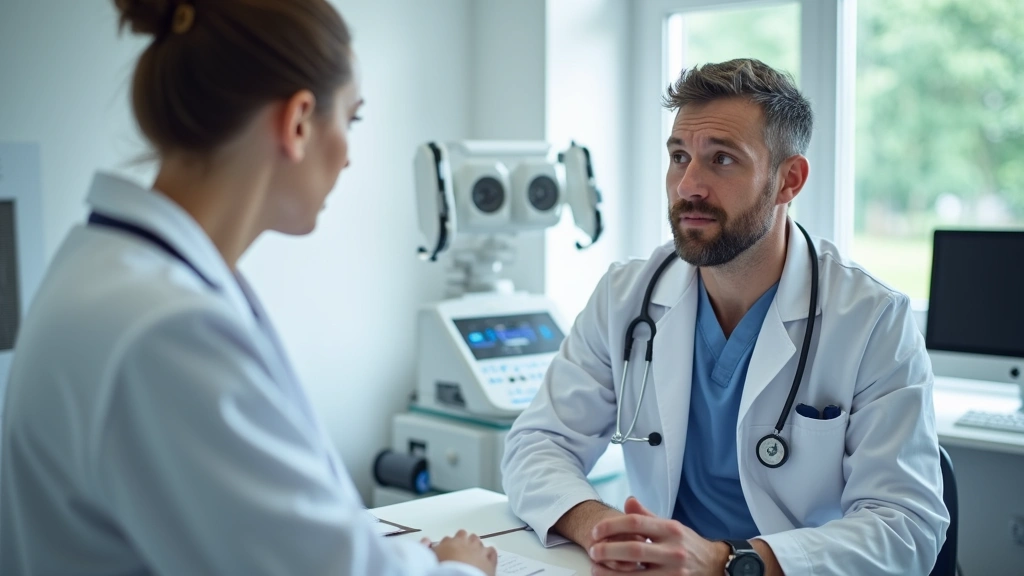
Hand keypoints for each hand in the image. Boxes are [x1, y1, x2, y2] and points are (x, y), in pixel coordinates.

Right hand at [426, 530, 497, 575]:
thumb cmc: (443, 571)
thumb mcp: (430, 558)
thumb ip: (427, 549)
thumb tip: (425, 541)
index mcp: (449, 543)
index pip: (448, 539)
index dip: (447, 545)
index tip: (446, 550)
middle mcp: (465, 543)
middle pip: (464, 536)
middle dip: (462, 541)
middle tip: (459, 550)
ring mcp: (479, 551)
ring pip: (478, 542)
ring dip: (475, 545)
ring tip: (472, 552)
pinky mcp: (490, 561)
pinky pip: (491, 552)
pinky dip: (489, 553)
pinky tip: (486, 556)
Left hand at [587, 497, 729, 575]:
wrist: (716, 565)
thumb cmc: (688, 544)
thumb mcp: (671, 525)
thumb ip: (647, 516)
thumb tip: (628, 501)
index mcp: (670, 529)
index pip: (635, 523)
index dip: (611, 526)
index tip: (595, 531)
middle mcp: (674, 550)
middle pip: (634, 550)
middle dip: (608, 550)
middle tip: (592, 551)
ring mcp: (675, 572)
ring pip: (637, 575)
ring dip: (612, 573)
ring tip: (596, 569)